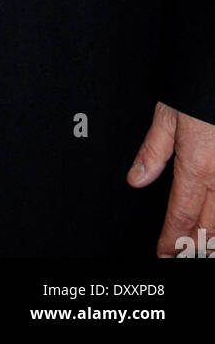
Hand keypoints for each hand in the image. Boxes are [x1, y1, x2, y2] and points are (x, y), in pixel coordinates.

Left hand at [127, 101, 214, 256]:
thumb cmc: (197, 88)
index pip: (180, 214)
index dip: (170, 239)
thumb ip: (153, 151)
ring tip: (204, 247)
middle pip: (210, 225)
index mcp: (196, 165)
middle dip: (196, 246)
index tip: (163, 253)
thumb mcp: (168, 115)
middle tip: (183, 255)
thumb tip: (136, 179)